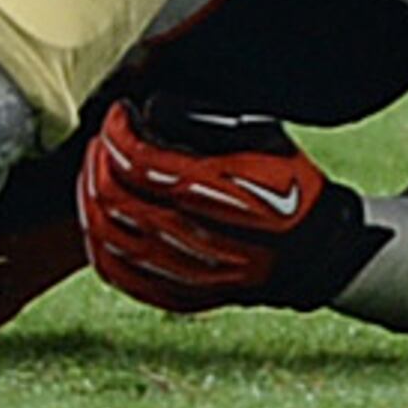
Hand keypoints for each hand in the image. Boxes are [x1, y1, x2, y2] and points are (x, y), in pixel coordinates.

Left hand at [77, 99, 389, 314]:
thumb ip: (201, 120)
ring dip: (89, 198)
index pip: (139, 161)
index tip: (120, 113)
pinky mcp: (180, 296)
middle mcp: (196, 236)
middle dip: (98, 160)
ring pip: (107, 238)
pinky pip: (118, 275)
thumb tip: (149, 110)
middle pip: (114, 199)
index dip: (117, 131)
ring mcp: (186, 273)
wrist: (317, 250)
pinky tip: (99, 219)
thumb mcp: (258, 134)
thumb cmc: (287, 184)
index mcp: (217, 192)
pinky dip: (98, 244)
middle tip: (104, 138)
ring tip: (98, 172)